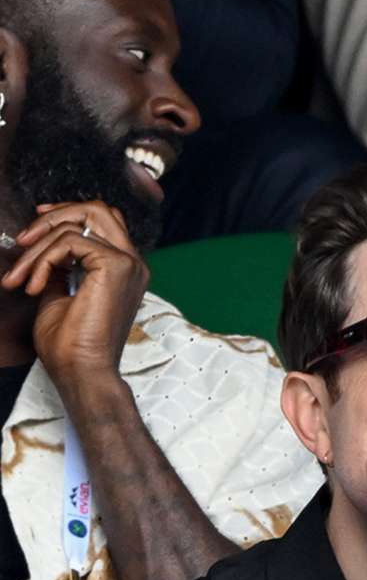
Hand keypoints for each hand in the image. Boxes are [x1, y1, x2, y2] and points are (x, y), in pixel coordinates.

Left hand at [0, 202, 148, 395]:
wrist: (82, 371)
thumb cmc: (71, 345)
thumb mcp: (59, 296)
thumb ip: (60, 268)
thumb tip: (41, 248)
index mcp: (125, 269)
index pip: (103, 220)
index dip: (67, 214)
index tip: (33, 230)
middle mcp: (133, 262)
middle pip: (97, 208)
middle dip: (53, 217)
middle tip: (24, 240)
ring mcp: (128, 262)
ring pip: (81, 220)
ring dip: (40, 242)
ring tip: (21, 275)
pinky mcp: (115, 265)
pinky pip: (70, 241)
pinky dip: (44, 259)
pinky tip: (35, 286)